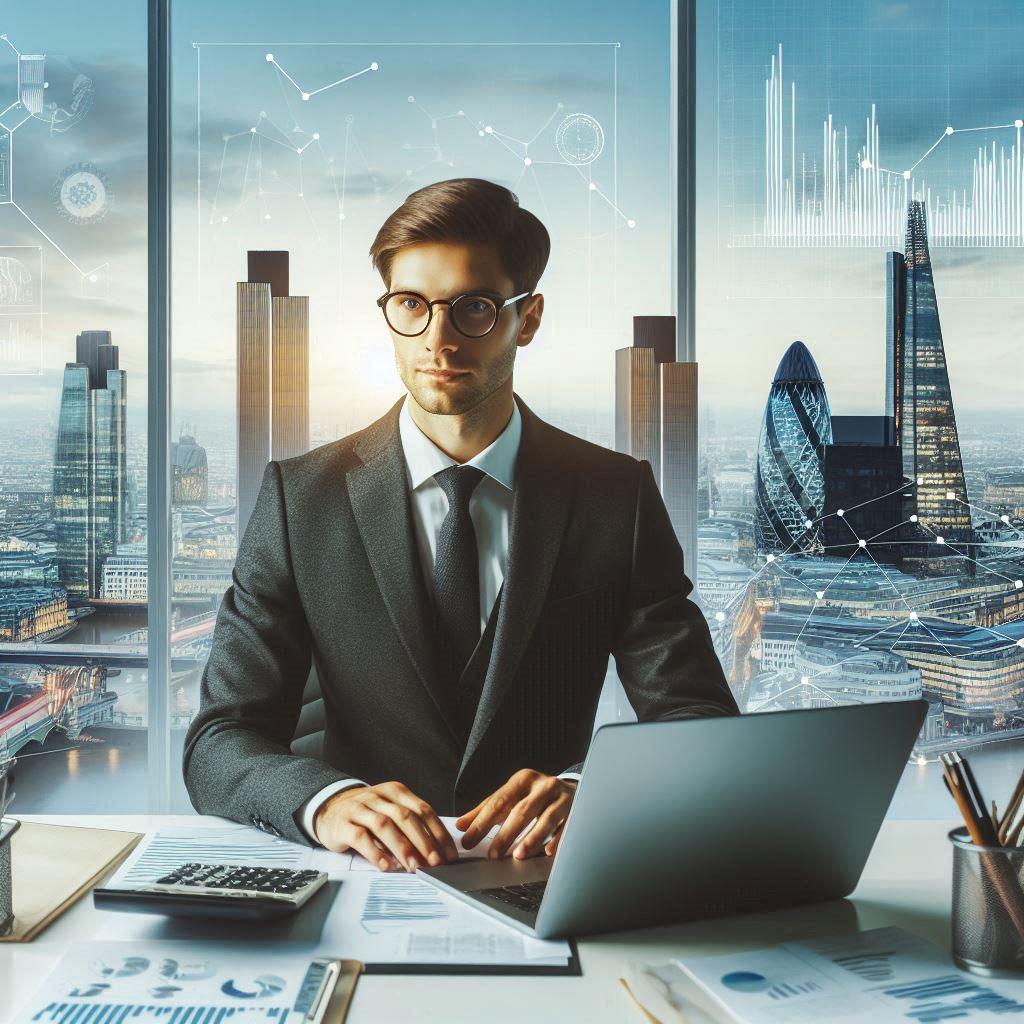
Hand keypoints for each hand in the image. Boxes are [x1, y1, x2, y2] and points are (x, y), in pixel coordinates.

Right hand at [313, 781, 459, 872]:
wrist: (329, 809)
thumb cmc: (367, 814)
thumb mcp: (389, 811)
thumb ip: (410, 825)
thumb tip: (436, 851)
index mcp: (395, 791)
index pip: (422, 809)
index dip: (438, 832)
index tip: (448, 853)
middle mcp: (379, 796)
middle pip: (405, 816)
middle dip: (423, 841)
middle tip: (435, 862)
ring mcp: (359, 808)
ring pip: (384, 825)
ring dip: (402, 847)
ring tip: (414, 866)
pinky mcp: (343, 825)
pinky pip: (361, 838)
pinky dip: (376, 853)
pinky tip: (386, 866)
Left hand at [455, 769, 577, 860]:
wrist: (571, 790)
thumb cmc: (534, 796)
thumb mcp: (511, 797)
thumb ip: (486, 810)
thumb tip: (461, 825)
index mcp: (523, 780)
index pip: (499, 801)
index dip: (483, 821)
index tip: (469, 840)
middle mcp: (542, 785)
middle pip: (522, 810)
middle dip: (506, 833)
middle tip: (493, 854)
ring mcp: (562, 797)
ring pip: (546, 818)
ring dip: (532, 838)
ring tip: (518, 855)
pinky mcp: (576, 810)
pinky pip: (568, 827)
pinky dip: (557, 840)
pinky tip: (548, 853)